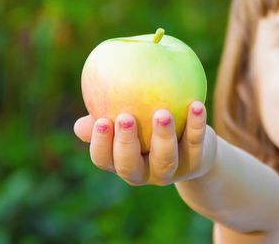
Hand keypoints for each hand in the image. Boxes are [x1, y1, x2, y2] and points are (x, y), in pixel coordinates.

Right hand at [73, 101, 216, 185]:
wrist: (193, 149)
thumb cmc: (150, 128)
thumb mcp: (131, 122)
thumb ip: (110, 115)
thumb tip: (82, 116)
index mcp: (122, 162)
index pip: (104, 159)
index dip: (100, 144)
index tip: (101, 120)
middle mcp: (144, 172)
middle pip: (130, 166)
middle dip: (126, 143)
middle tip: (125, 117)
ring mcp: (170, 172)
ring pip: (165, 159)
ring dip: (163, 136)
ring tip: (162, 113)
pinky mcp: (195, 165)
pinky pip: (195, 144)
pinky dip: (196, 125)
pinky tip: (196, 105)